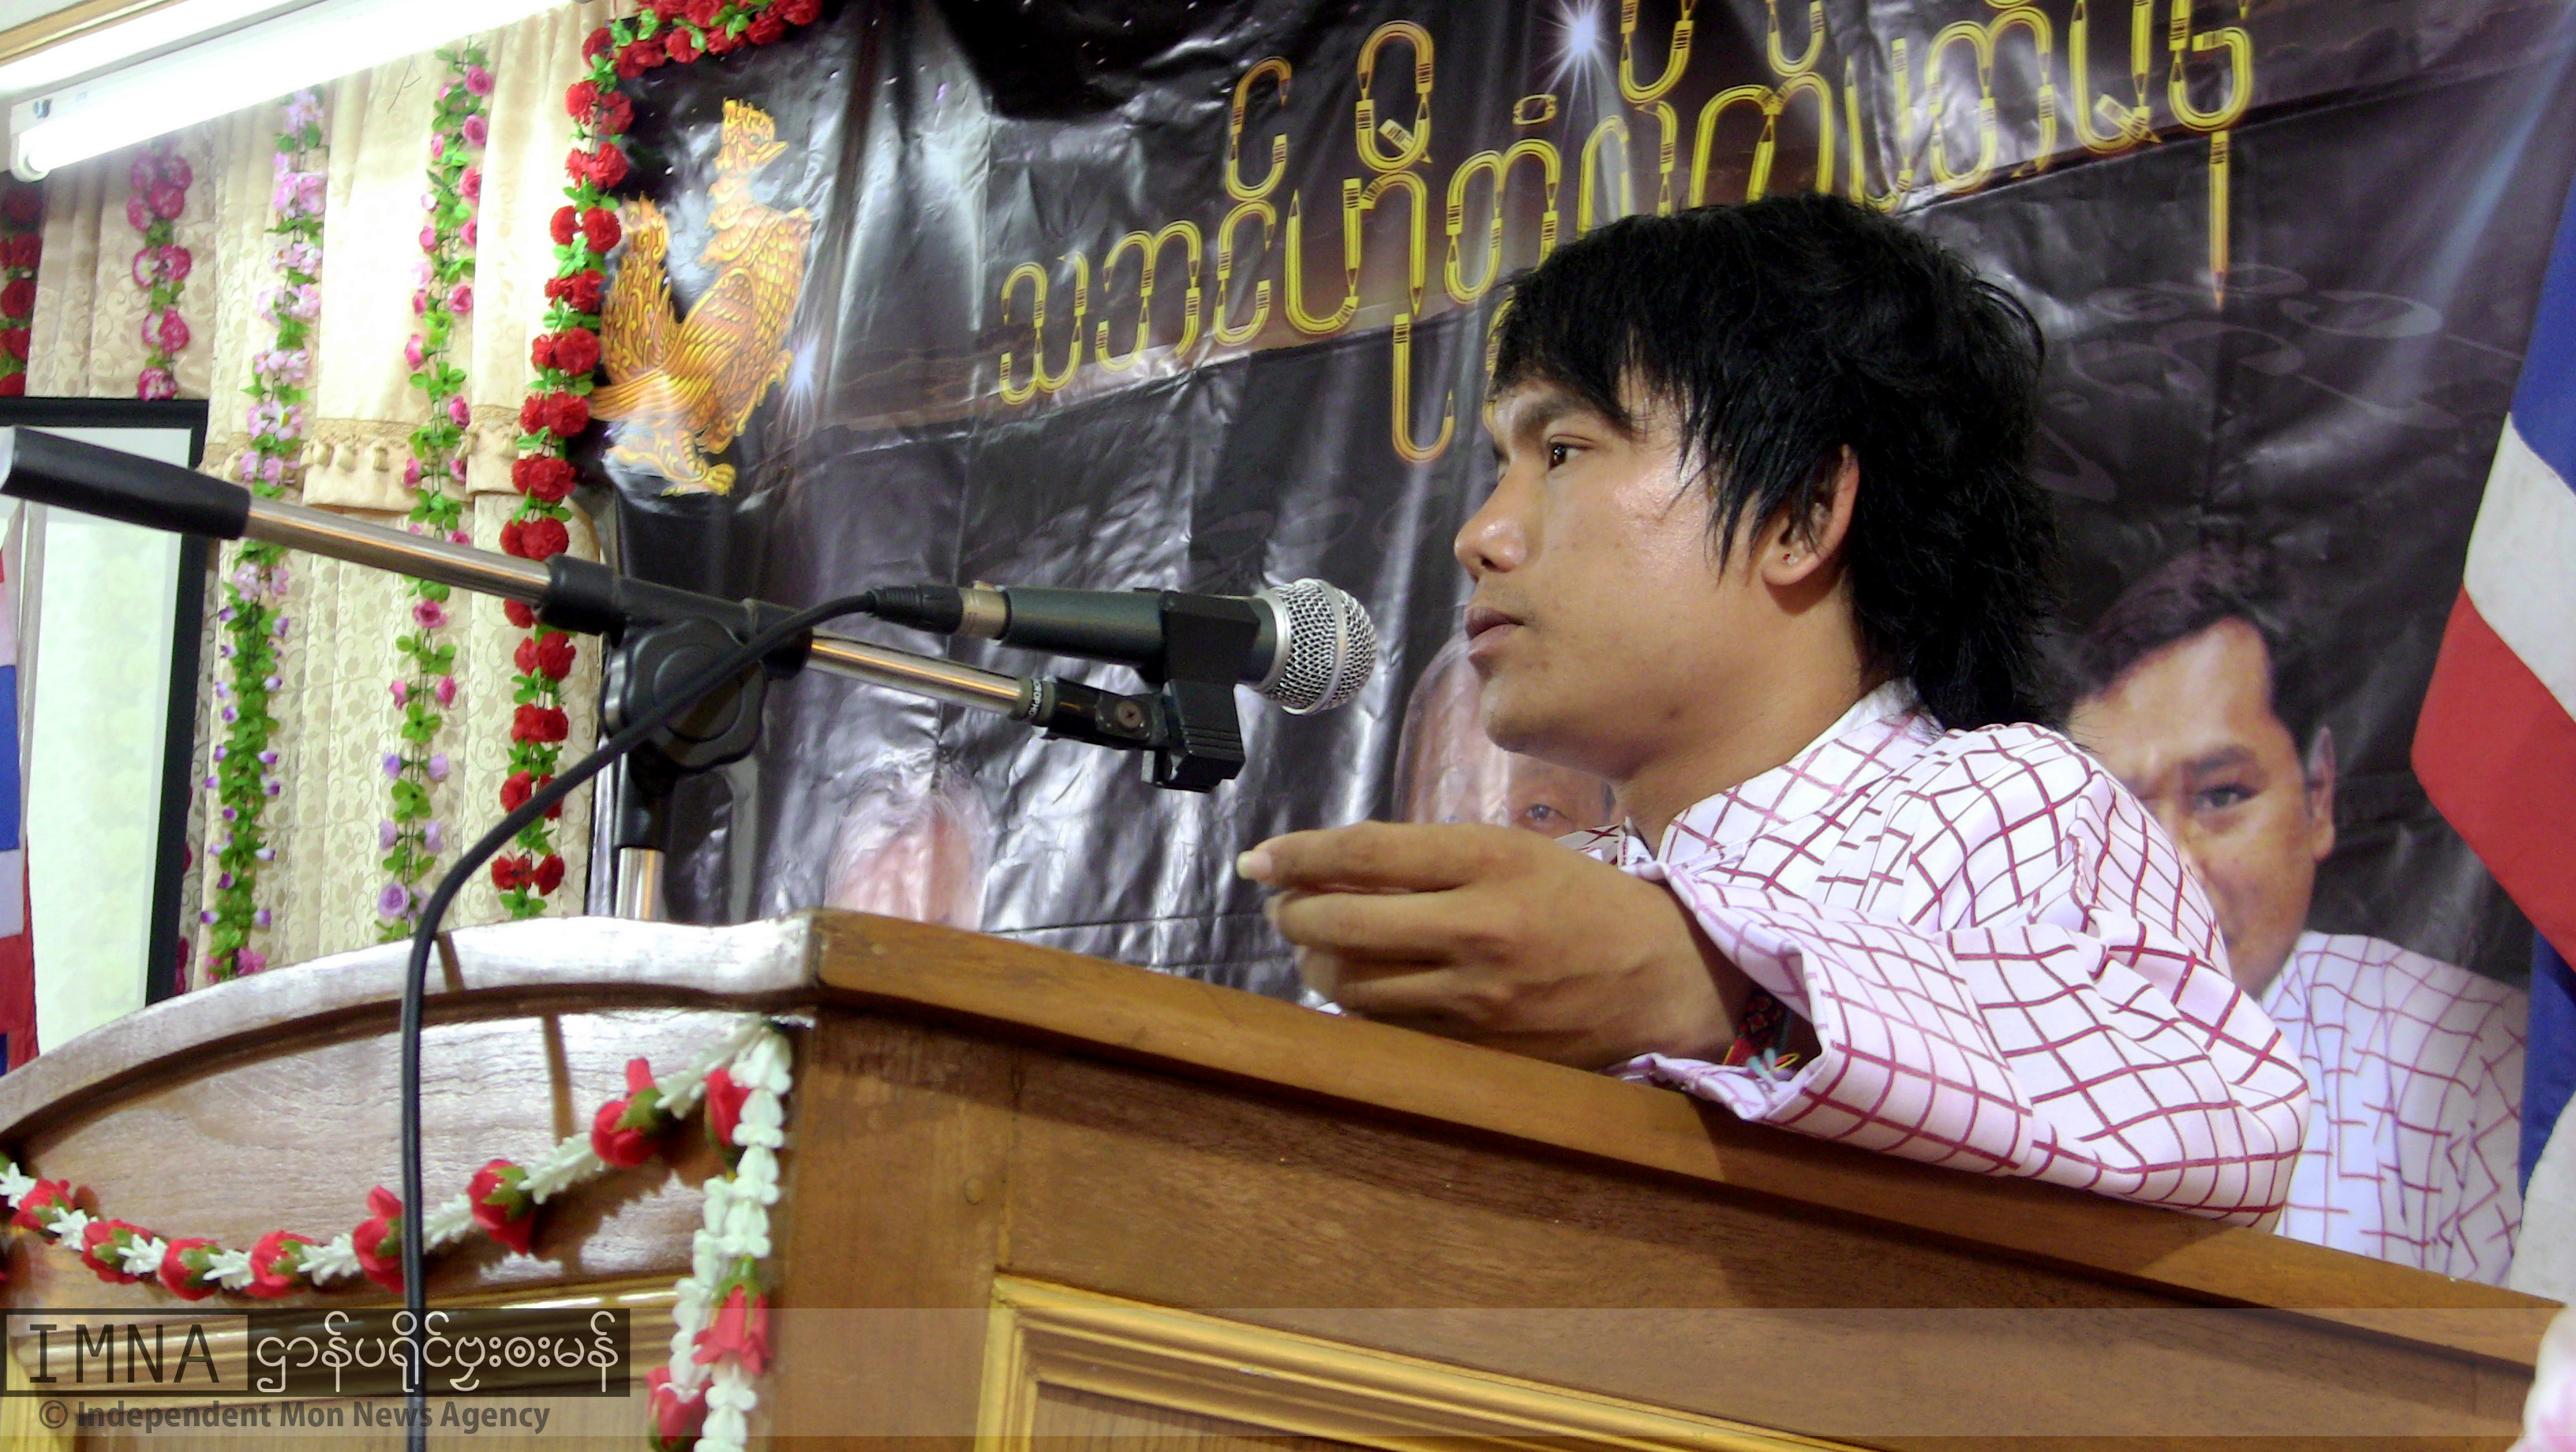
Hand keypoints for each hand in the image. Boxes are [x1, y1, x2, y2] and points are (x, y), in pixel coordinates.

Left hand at [1239, 822, 1749, 1069]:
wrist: (1668, 979)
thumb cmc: (1585, 902)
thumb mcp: (1515, 852)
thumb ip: (1431, 858)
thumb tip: (1332, 869)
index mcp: (1491, 860)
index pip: (1366, 853)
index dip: (1299, 856)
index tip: (1258, 861)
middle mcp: (1481, 927)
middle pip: (1344, 924)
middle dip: (1296, 915)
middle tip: (1286, 908)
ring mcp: (1480, 998)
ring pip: (1358, 987)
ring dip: (1319, 966)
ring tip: (1318, 949)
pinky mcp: (1484, 1049)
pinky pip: (1393, 1032)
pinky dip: (1363, 1010)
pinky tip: (1361, 991)